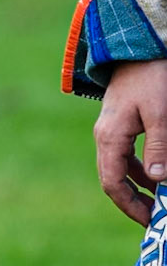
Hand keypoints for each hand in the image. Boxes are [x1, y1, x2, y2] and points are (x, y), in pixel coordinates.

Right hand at [95, 59, 166, 224]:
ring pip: (120, 168)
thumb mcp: (161, 114)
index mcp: (109, 137)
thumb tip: (159, 182)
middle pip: (113, 179)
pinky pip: (126, 155)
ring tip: (160, 199)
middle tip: (157, 216)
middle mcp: (104, 137)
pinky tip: (158, 174)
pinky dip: (142, 169)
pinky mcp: (120, 123)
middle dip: (135, 201)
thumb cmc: (152, 77)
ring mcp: (110, 130)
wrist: (138, 44)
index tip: (151, 221)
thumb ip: (159, 148)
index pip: (112, 184)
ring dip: (139, 186)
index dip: (130, 206)